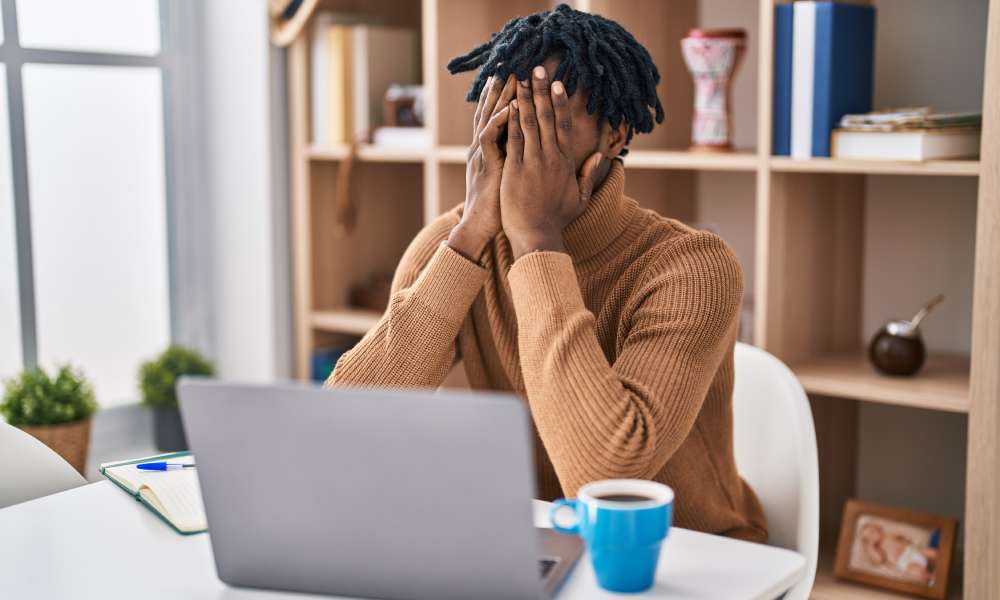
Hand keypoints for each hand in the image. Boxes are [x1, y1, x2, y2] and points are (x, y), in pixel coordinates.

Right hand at [448, 75, 515, 261]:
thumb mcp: (508, 177)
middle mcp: (483, 147)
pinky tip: (508, 108)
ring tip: (510, 77)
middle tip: (511, 66)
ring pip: (490, 118)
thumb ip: (515, 159)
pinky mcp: (485, 164)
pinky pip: (490, 138)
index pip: (498, 117)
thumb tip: (530, 147)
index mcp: (490, 150)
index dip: (506, 97)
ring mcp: (482, 154)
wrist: (482, 225)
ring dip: (500, 97)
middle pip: (492, 111)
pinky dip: (498, 122)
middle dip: (502, 89)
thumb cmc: (499, 205)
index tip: (518, 79)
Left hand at [499, 66, 602, 259]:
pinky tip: (509, 104)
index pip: (561, 126)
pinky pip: (513, 139)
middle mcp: (549, 158)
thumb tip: (599, 156)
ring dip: (524, 99)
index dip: (559, 103)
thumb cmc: (556, 220)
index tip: (557, 83)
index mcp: (564, 162)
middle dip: (541, 91)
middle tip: (537, 68)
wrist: (536, 236)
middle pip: (546, 117)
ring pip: (528, 123)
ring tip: (520, 78)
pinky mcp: (514, 169)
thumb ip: (588, 175)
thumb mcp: (579, 198)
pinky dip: (511, 121)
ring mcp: (531, 162)